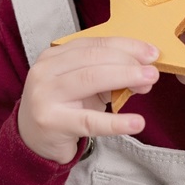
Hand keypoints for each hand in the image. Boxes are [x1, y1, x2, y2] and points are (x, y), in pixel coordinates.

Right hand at [18, 37, 160, 162]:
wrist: (31, 141)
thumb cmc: (63, 108)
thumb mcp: (84, 87)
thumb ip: (111, 77)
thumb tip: (145, 76)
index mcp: (54, 56)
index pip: (94, 44)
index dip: (125, 46)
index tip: (151, 52)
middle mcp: (45, 71)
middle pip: (93, 58)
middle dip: (127, 61)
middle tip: (153, 70)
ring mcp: (45, 95)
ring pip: (90, 79)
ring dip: (124, 78)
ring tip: (148, 83)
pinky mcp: (51, 122)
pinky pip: (89, 121)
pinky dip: (116, 122)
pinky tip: (136, 122)